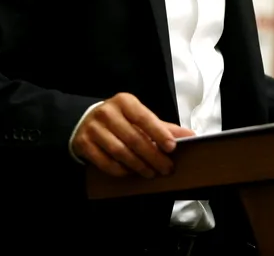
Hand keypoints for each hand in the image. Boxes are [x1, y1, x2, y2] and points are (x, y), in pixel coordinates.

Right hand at [71, 92, 194, 177]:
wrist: (85, 120)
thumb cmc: (120, 119)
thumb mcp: (140, 117)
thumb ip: (163, 127)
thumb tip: (190, 136)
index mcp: (124, 102)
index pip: (144, 118)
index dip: (159, 133)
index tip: (172, 147)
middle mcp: (107, 112)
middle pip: (133, 138)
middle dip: (152, 155)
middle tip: (166, 167)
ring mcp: (93, 128)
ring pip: (119, 151)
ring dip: (138, 165)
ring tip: (151, 173)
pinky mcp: (83, 143)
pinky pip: (104, 161)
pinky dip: (119, 170)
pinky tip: (130, 173)